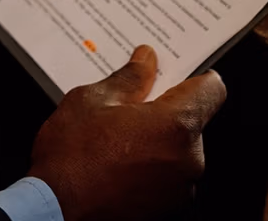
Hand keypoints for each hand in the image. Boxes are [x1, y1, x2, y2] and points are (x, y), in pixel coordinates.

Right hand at [29, 45, 226, 220]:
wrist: (53, 212)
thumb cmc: (71, 161)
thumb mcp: (93, 100)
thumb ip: (130, 78)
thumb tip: (146, 61)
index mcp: (176, 126)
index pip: (213, 90)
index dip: (195, 77)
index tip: (176, 75)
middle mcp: (187, 160)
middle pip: (192, 121)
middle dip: (165, 112)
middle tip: (129, 109)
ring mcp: (179, 190)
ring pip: (178, 150)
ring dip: (157, 142)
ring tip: (116, 141)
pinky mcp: (167, 210)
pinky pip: (168, 176)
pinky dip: (151, 168)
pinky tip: (118, 164)